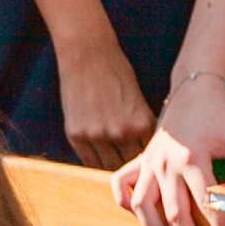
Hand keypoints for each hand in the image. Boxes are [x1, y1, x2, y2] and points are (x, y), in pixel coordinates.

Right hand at [57, 33, 155, 170]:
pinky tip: (99, 157)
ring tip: (116, 167)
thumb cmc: (116, 71)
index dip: (148, 162)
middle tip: (132, 172)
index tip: (147, 166)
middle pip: (129, 165)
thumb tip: (145, 151)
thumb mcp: (138, 99)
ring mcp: (96, 135)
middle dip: (131, 167)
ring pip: (108, 166)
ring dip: (112, 166)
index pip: (148, 156)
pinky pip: (88, 161)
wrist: (87, 54)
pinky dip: (94, 161)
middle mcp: (120, 133)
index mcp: (141, 123)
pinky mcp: (76, 134)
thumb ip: (140, 126)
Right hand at [110, 70, 224, 225]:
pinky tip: (140, 218)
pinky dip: (125, 204)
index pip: (208, 203)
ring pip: (144, 207)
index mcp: (192, 159)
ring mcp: (149, 164)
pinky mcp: (140, 161)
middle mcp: (166, 165)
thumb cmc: (218, 111)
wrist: (192, 86)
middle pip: (175, 214)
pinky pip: (123, 187)